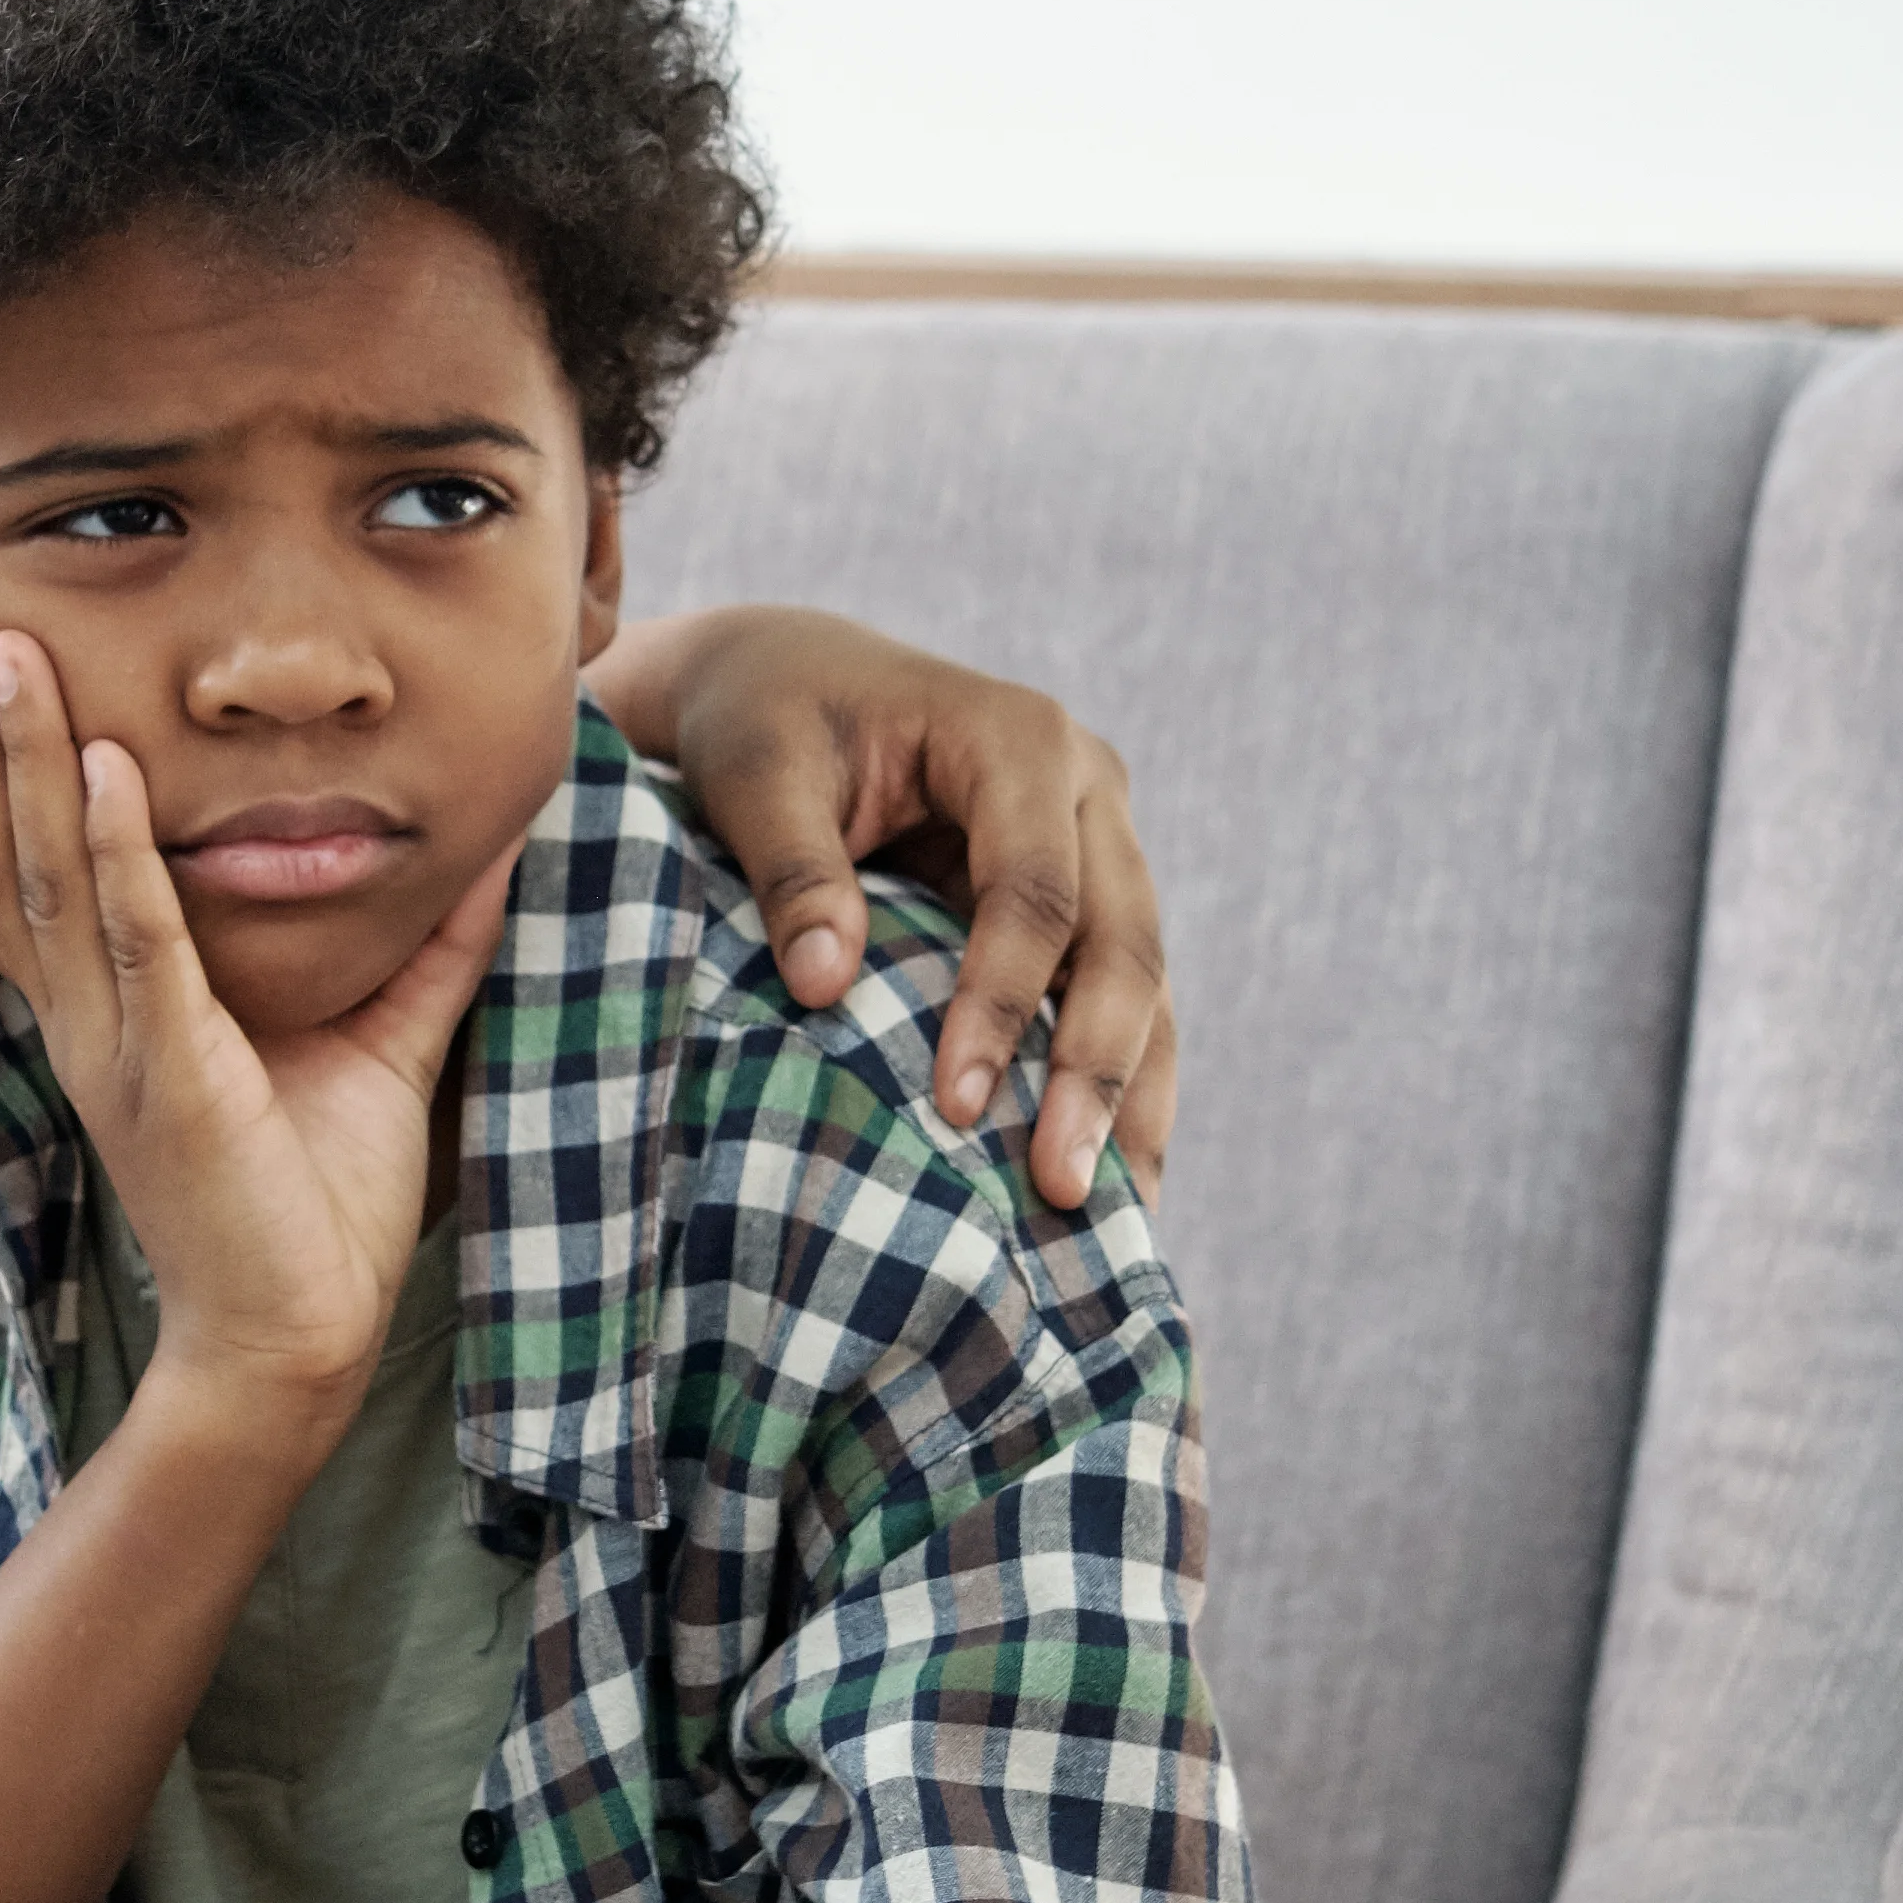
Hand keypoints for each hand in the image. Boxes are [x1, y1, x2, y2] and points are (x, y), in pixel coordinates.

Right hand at [0, 617, 506, 1423]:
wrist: (304, 1342)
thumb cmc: (321, 1206)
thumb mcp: (377, 1044)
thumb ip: (421, 945)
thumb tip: (488, 846)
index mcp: (109, 1011)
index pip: (13, 871)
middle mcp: (86, 1018)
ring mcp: (114, 1046)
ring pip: (41, 876)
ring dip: (17, 757)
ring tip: (3, 652)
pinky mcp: (167, 1077)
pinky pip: (132, 942)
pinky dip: (112, 851)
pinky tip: (104, 765)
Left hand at [588, 608, 1173, 1209]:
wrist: (784, 681)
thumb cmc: (763, 718)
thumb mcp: (756, 771)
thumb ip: (792, 868)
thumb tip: (827, 988)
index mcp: (1017, 737)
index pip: (1035, 887)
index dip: (1004, 1001)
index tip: (954, 1107)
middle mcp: (1086, 791)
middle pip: (1125, 943)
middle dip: (1097, 1072)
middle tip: (1063, 1191)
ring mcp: (1099, 850)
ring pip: (1146, 986)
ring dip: (1130, 1101)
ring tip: (1112, 1222)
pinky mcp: (1083, 908)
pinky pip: (1119, 1005)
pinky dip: (1117, 1091)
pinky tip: (1113, 1187)